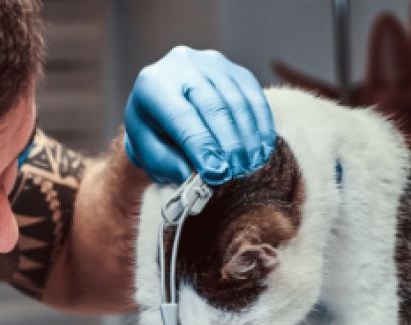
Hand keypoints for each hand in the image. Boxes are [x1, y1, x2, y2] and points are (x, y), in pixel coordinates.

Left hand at [124, 47, 275, 185]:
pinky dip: (261, 125)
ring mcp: (212, 64)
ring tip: (250, 166)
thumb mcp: (148, 153)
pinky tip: (262, 150)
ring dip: (248, 137)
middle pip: (213, 106)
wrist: (162, 105)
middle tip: (237, 172)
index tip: (217, 173)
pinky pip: (254, 96)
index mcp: (153, 87)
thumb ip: (167, 164)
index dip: (202, 146)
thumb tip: (194, 175)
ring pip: (237, 101)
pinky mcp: (235, 69)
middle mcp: (182, 66)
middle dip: (229, 144)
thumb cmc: (154, 135)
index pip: (182, 117)